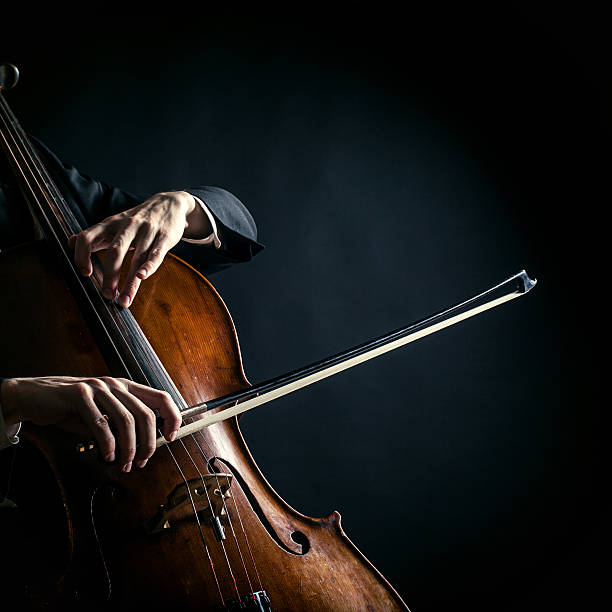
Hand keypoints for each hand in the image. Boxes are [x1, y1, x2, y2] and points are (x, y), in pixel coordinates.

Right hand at [0, 376, 181, 471]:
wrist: (34, 397)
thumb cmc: (72, 409)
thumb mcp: (103, 414)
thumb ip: (122, 425)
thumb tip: (145, 445)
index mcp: (126, 387)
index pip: (161, 397)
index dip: (172, 416)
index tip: (172, 436)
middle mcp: (116, 384)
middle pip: (145, 414)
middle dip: (149, 443)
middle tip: (143, 461)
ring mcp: (98, 387)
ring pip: (126, 420)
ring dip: (129, 448)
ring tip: (125, 464)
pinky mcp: (79, 395)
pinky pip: (100, 424)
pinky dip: (107, 444)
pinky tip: (107, 456)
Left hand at [68, 191, 210, 306]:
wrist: (169, 204)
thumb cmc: (138, 219)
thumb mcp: (115, 223)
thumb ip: (95, 235)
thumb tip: (70, 243)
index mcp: (111, 223)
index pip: (88, 236)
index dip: (82, 254)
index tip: (84, 273)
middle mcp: (127, 225)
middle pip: (115, 251)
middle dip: (110, 275)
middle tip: (107, 295)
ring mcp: (147, 231)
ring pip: (137, 258)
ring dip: (130, 282)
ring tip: (124, 300)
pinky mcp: (164, 237)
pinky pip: (156, 253)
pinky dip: (149, 266)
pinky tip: (142, 277)